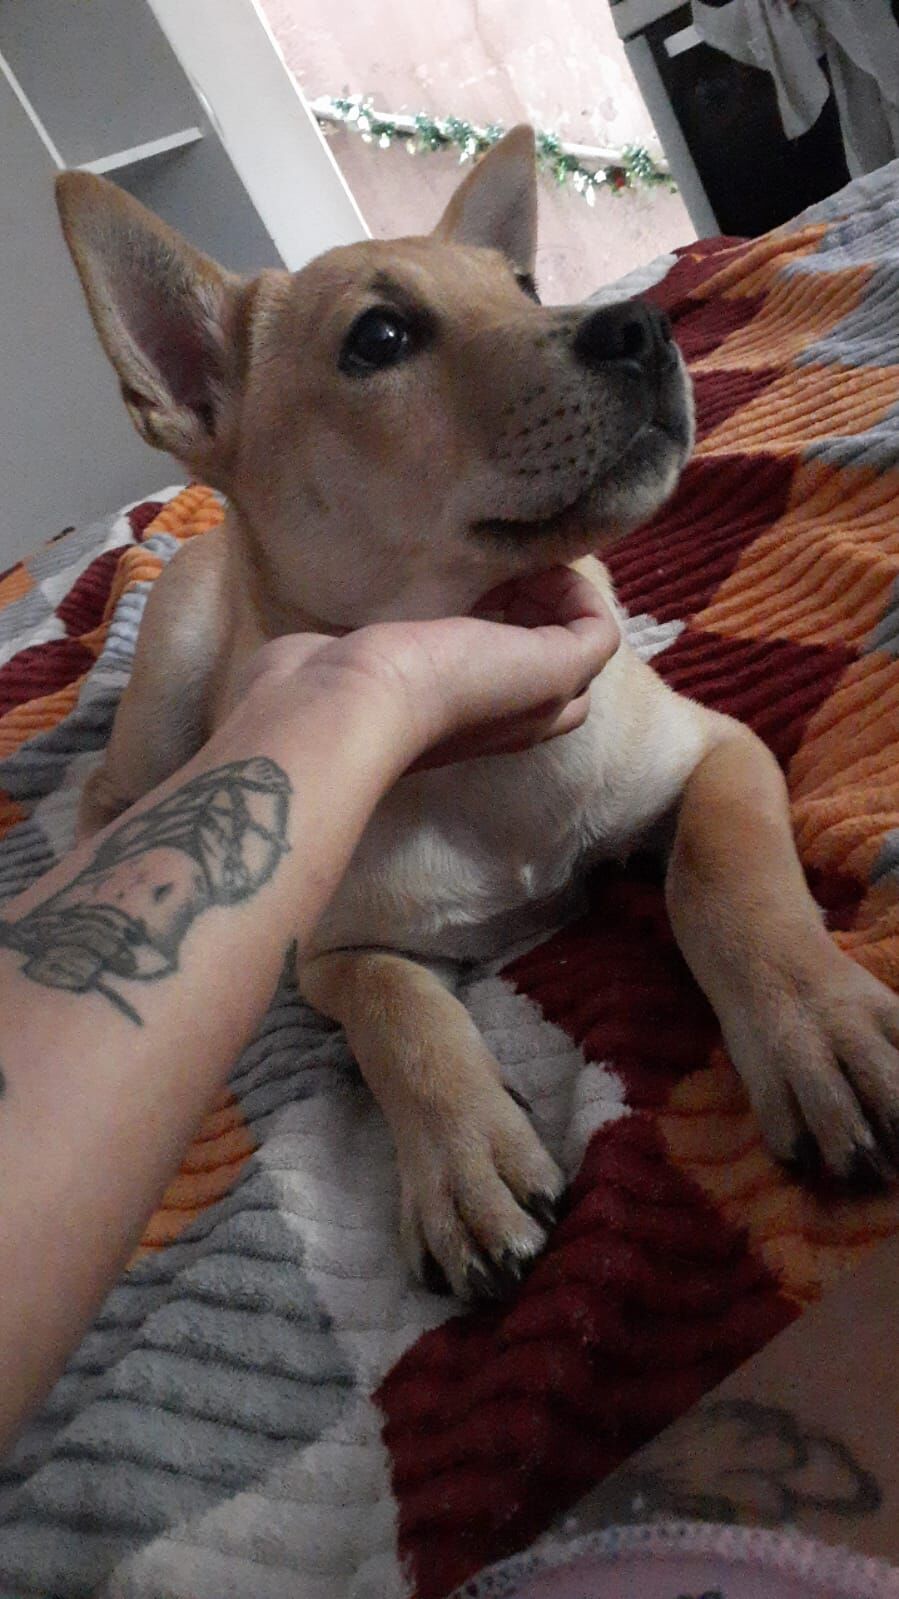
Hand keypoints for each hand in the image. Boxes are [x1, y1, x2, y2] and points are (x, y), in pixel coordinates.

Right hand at [239, 566, 618, 767]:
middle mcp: (499, 705)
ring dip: (498, 598)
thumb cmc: (451, 685)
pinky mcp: (397, 667)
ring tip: (483, 564)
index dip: (580, 602)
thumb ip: (585, 643)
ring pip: (492, 636)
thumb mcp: (548, 668)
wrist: (343, 703)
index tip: (545, 567)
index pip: (588, 652)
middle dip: (542, 598)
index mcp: (539, 711)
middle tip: (517, 561)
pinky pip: (442, 629)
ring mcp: (444, 688)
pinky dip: (452, 599)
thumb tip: (585, 617)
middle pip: (543, 646)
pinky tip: (441, 577)